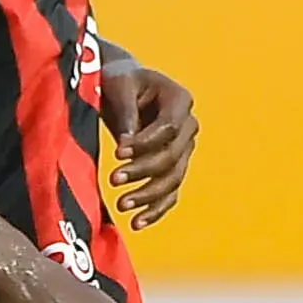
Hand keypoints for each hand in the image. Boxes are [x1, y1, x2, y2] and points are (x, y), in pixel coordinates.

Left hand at [100, 51, 197, 228]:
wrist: (123, 85)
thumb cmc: (119, 79)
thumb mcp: (119, 84)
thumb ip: (127, 111)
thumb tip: (127, 144)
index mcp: (180, 100)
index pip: (169, 128)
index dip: (145, 143)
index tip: (118, 152)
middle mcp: (189, 126)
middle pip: (172, 157)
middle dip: (143, 171)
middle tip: (114, 179)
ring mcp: (184, 149)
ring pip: (173, 179)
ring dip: (149, 196)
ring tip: (122, 205)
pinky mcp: (173, 166)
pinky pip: (170, 192)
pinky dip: (156, 210)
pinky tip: (137, 223)